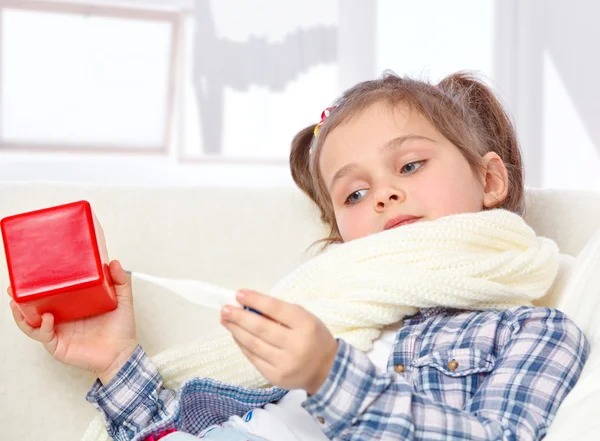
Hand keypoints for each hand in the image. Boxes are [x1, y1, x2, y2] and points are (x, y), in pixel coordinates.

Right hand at [8, 260, 137, 383]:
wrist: (122, 353)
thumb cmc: (121, 330)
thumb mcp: (123, 300)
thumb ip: (120, 281)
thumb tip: (113, 263)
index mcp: (74, 305)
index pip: (53, 293)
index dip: (41, 285)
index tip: (33, 272)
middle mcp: (63, 318)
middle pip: (36, 307)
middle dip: (22, 297)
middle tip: (15, 287)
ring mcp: (59, 331)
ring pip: (32, 323)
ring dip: (22, 313)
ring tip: (18, 301)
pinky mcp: (58, 345)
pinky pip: (43, 335)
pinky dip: (42, 326)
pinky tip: (46, 318)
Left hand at [221, 290, 337, 394]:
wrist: (326, 370)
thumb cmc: (313, 338)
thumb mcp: (305, 318)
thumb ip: (280, 312)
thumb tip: (249, 305)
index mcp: (306, 325)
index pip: (276, 309)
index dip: (255, 300)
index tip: (239, 294)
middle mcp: (296, 345)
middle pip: (260, 328)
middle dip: (239, 317)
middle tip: (225, 309)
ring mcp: (285, 363)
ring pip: (253, 344)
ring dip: (236, 330)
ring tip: (226, 320)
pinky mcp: (276, 377)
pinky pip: (253, 358)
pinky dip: (242, 345)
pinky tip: (236, 335)